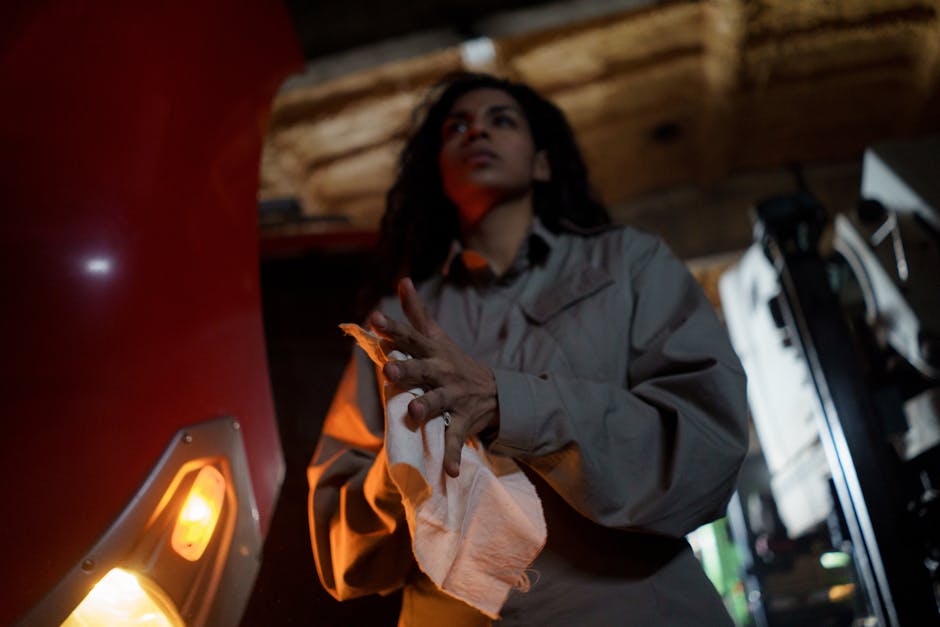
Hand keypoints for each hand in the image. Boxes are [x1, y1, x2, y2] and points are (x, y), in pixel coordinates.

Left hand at [371, 277, 498, 476]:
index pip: (411, 337)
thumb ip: (417, 313)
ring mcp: (455, 398)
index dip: (393, 327)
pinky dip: (455, 455)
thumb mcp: (439, 338)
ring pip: (438, 403)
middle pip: (422, 370)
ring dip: (427, 408)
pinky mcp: (464, 421)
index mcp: (434, 353)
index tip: (374, 318)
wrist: (498, 394)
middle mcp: (443, 373)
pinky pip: (458, 439)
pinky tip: (449, 472)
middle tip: (389, 368)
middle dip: (407, 369)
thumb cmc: (456, 364)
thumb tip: (403, 281)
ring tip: (415, 413)